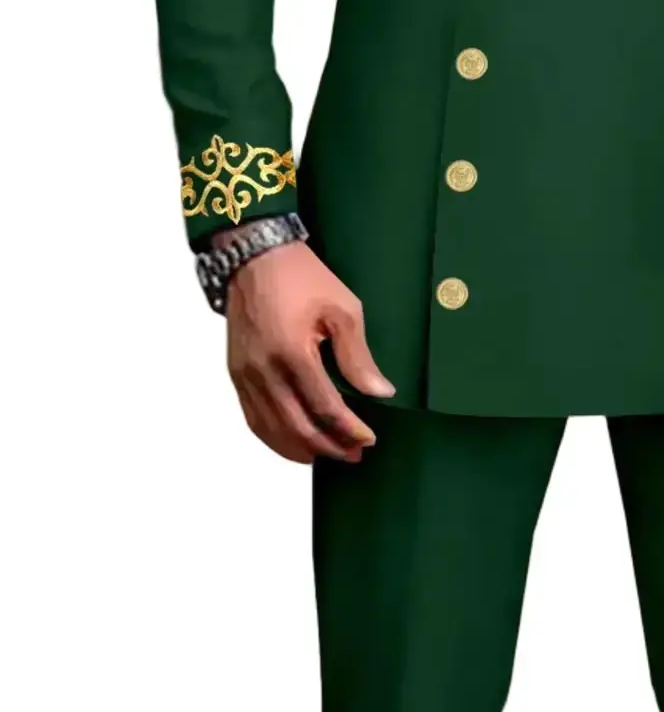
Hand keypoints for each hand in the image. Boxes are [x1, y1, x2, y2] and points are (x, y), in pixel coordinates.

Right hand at [224, 240, 394, 463]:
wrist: (254, 256)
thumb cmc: (301, 277)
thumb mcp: (342, 308)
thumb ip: (357, 355)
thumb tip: (379, 392)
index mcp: (292, 353)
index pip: (324, 408)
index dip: (349, 429)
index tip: (369, 439)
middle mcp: (263, 371)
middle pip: (297, 427)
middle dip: (329, 446)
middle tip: (354, 453)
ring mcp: (245, 375)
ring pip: (272, 429)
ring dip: (301, 449)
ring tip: (328, 455)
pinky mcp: (235, 373)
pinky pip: (253, 418)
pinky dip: (274, 438)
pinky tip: (293, 443)